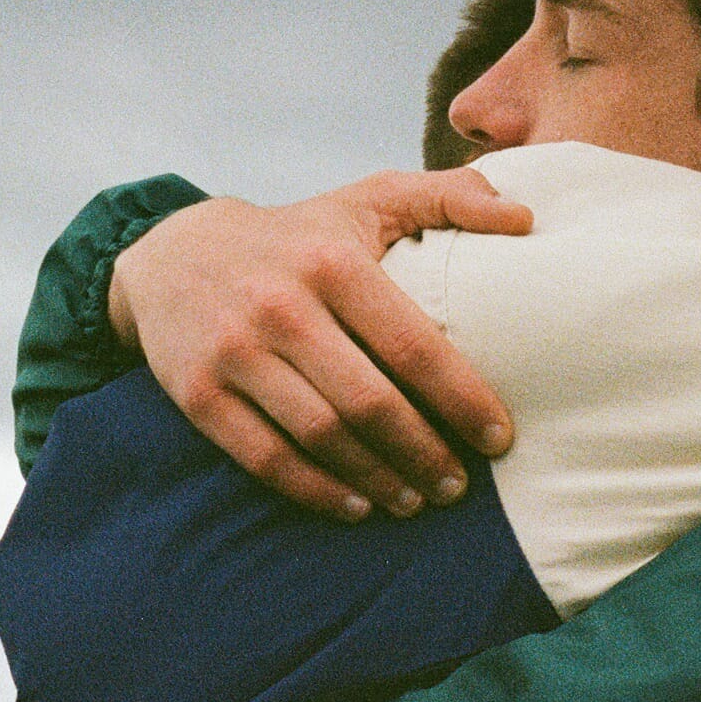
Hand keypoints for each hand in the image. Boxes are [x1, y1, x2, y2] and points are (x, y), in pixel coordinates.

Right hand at [111, 168, 532, 519]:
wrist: (174, 252)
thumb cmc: (298, 234)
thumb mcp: (368, 199)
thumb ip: (449, 198)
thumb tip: (526, 217)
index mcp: (332, 261)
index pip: (413, 344)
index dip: (462, 400)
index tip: (499, 439)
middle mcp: (281, 306)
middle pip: (370, 402)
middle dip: (425, 453)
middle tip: (458, 486)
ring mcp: (235, 352)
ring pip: (321, 436)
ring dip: (378, 478)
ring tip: (416, 500)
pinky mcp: (199, 393)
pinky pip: (266, 457)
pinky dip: (316, 490)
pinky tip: (357, 503)